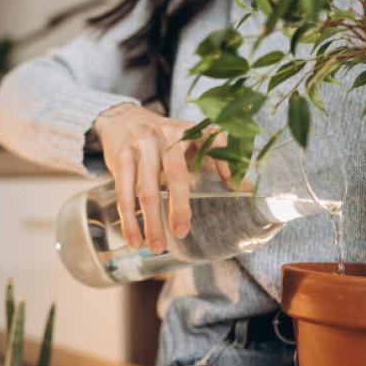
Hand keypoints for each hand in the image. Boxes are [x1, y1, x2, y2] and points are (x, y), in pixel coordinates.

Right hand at [92, 103, 229, 253]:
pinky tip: (134, 239)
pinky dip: (128, 220)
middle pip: (174, 176)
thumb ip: (217, 158)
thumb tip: (245, 188)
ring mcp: (140, 148)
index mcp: (188, 131)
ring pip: (146, 191)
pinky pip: (124, 194)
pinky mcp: (120, 159)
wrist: (122, 118)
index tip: (230, 184)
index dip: (223, 161)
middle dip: (179, 207)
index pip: (212, 141)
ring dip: (151, 223)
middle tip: (181, 233)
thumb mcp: (191, 138)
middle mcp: (165, 137)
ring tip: (157, 247)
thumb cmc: (164, 136)